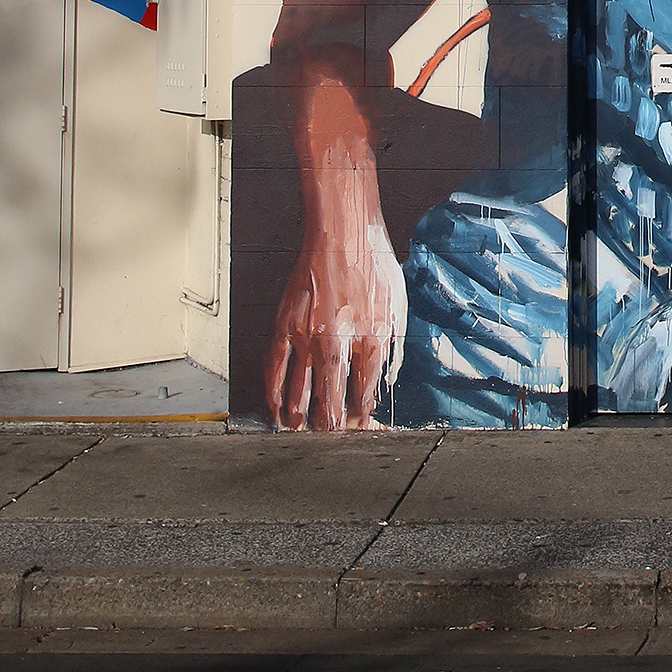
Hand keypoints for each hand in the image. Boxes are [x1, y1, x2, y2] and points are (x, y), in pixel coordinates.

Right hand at [264, 191, 406, 431]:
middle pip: (330, 405)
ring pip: (299, 395)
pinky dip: (273, 394)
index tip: (357, 427)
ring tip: (301, 432)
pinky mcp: (285, 326)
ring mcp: (307, 337)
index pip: (362, 398)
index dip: (360, 419)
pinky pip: (274, 369)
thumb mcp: (398, 308)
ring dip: (300, 420)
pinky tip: (276, 408)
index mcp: (371, 341)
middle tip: (329, 438)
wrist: (344, 234)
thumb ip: (394, 349)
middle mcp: (338, 344)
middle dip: (330, 429)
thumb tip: (387, 381)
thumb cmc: (374, 267)